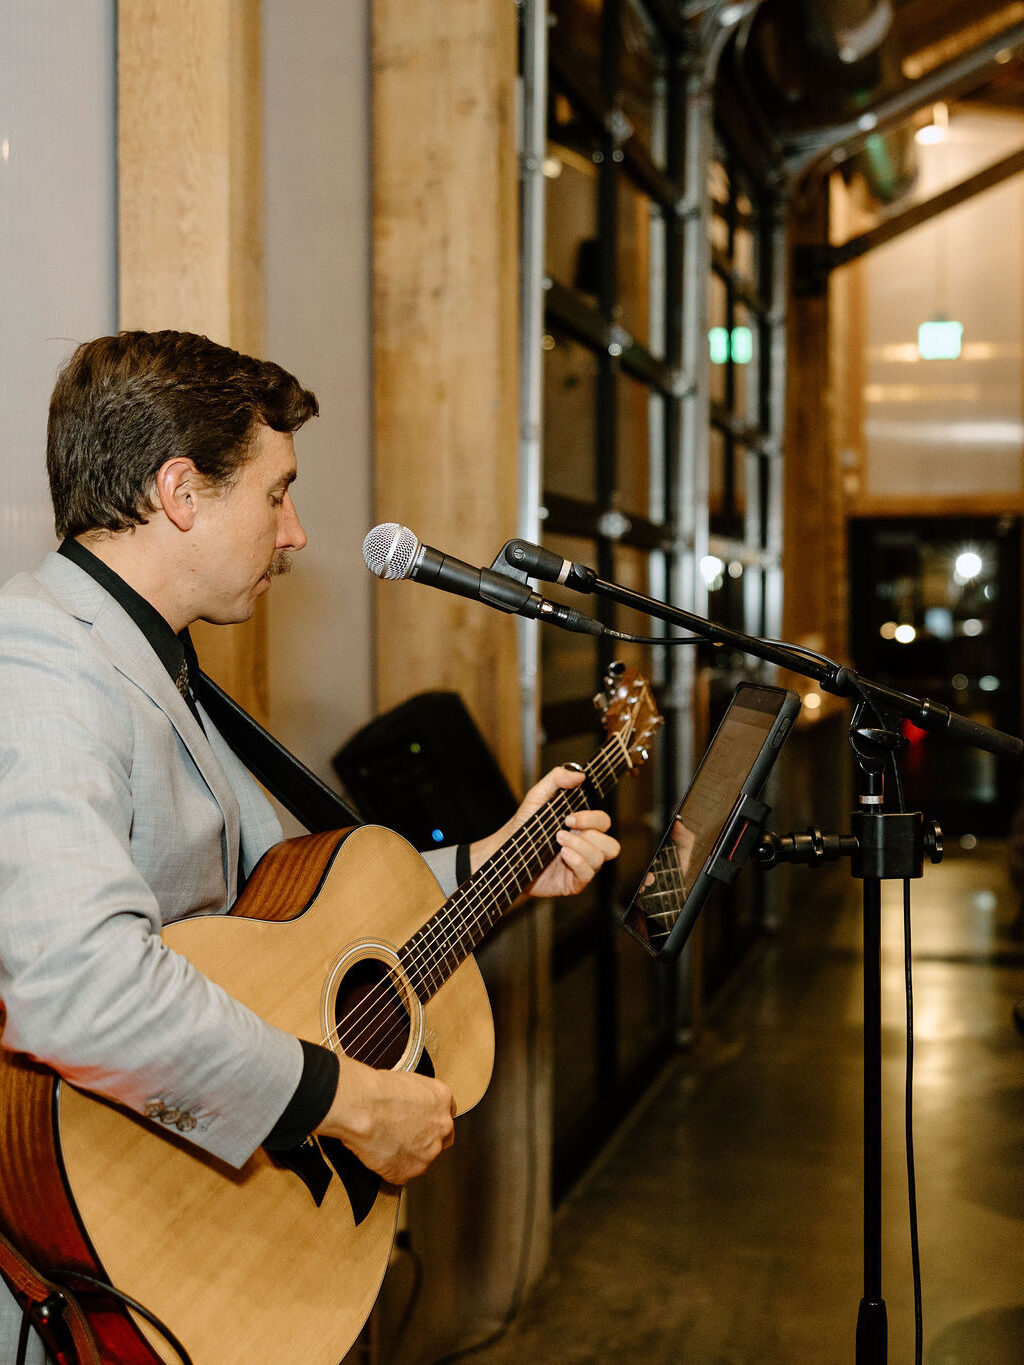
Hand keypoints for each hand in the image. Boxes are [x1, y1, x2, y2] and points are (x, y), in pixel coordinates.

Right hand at [316, 1053, 454, 1184]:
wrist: (363, 1108)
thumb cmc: (377, 1090)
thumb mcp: (408, 1081)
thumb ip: (419, 1099)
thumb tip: (412, 1107)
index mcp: (442, 1099)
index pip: (445, 1114)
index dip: (430, 1120)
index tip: (420, 1122)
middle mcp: (442, 1127)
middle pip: (440, 1139)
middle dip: (425, 1139)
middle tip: (404, 1136)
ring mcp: (428, 1152)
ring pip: (424, 1159)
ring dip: (410, 1156)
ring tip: (388, 1146)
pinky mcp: (410, 1171)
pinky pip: (404, 1174)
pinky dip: (393, 1169)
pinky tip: (381, 1156)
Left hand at [470, 765, 619, 897]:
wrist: (504, 855)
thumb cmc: (522, 828)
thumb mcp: (536, 798)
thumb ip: (557, 779)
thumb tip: (580, 775)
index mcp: (581, 828)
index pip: (603, 822)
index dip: (592, 818)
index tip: (570, 816)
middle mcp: (585, 847)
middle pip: (611, 843)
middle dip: (590, 833)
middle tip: (564, 828)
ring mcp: (580, 865)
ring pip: (601, 858)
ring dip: (582, 847)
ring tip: (559, 843)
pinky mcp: (572, 882)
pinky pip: (588, 874)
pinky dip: (578, 862)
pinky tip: (563, 856)